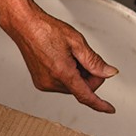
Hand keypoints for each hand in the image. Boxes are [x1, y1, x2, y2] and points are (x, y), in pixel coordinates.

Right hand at [0, 0, 118, 113]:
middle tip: (84, 57)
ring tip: (68, 55)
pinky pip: (61, 84)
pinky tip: (61, 59)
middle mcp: (51, 82)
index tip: (109, 109)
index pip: (86, 96)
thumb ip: (95, 61)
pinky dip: (67, 75)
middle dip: (89, 76)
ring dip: (77, 75)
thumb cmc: (46, 30)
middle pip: (81, 89)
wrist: (25, 26)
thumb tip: (108, 72)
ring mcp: (44, 83)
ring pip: (72, 86)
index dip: (100, 104)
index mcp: (62, 73)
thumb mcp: (77, 42)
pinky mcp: (40, 82)